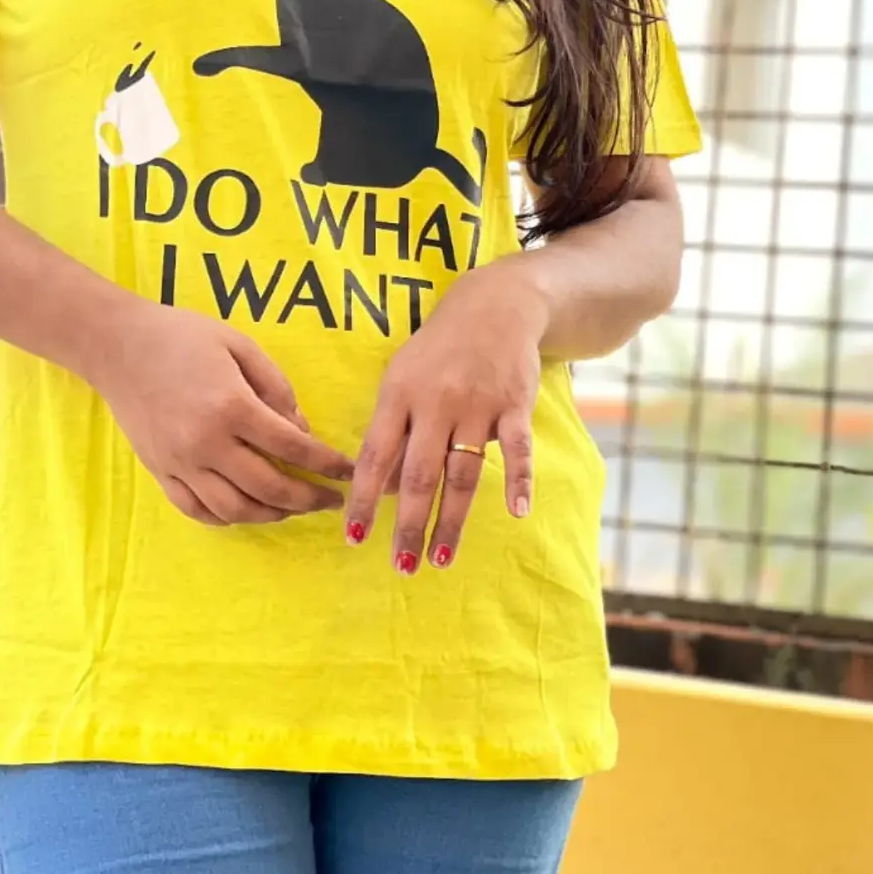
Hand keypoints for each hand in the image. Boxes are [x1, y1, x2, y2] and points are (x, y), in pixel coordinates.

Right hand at [93, 302, 355, 525]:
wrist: (117, 345)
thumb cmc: (182, 336)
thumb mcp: (239, 345)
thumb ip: (276, 387)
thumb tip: (301, 431)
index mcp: (231, 405)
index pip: (292, 446)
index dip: (327, 464)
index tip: (349, 472)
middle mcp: (206, 442)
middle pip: (269, 487)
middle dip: (308, 498)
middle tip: (332, 500)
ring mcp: (181, 463)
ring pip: (235, 509)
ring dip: (272, 515)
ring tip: (294, 508)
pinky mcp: (160, 472)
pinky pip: (198, 510)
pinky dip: (228, 518)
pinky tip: (248, 510)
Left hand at [343, 261, 543, 571]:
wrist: (495, 306)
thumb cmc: (438, 351)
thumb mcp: (403, 377)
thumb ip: (395, 430)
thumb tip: (386, 491)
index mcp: (399, 394)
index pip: (376, 456)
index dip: (364, 499)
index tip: (354, 538)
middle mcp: (435, 401)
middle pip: (419, 475)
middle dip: (408, 526)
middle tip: (402, 566)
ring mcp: (477, 404)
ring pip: (463, 473)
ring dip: (451, 520)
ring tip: (440, 558)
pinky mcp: (514, 405)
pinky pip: (517, 449)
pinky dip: (518, 480)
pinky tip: (515, 512)